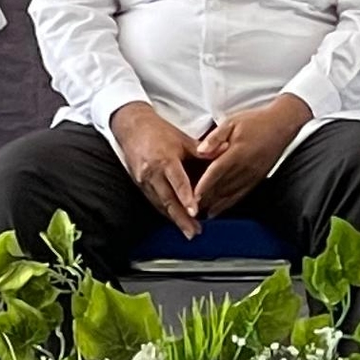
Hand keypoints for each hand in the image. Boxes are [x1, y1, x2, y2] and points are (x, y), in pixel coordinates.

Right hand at [110, 102, 201, 235]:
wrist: (132, 128)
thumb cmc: (160, 132)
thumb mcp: (183, 138)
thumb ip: (204, 149)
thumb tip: (227, 147)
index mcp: (165, 160)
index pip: (177, 182)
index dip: (186, 197)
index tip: (194, 212)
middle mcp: (152, 173)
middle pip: (167, 200)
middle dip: (180, 218)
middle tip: (193, 232)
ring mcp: (144, 181)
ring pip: (160, 204)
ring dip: (174, 219)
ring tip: (189, 231)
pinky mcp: (140, 185)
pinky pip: (154, 202)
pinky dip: (165, 212)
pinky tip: (176, 221)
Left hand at [185, 95, 310, 216]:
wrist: (282, 124)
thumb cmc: (255, 121)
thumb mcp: (231, 122)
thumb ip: (215, 137)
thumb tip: (200, 151)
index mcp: (237, 152)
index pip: (216, 172)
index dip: (203, 185)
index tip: (191, 197)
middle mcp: (245, 167)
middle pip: (221, 187)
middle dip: (204, 200)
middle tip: (188, 210)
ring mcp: (253, 174)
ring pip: (229, 194)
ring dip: (213, 205)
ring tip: (198, 214)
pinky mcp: (257, 178)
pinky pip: (240, 195)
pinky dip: (227, 204)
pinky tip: (216, 211)